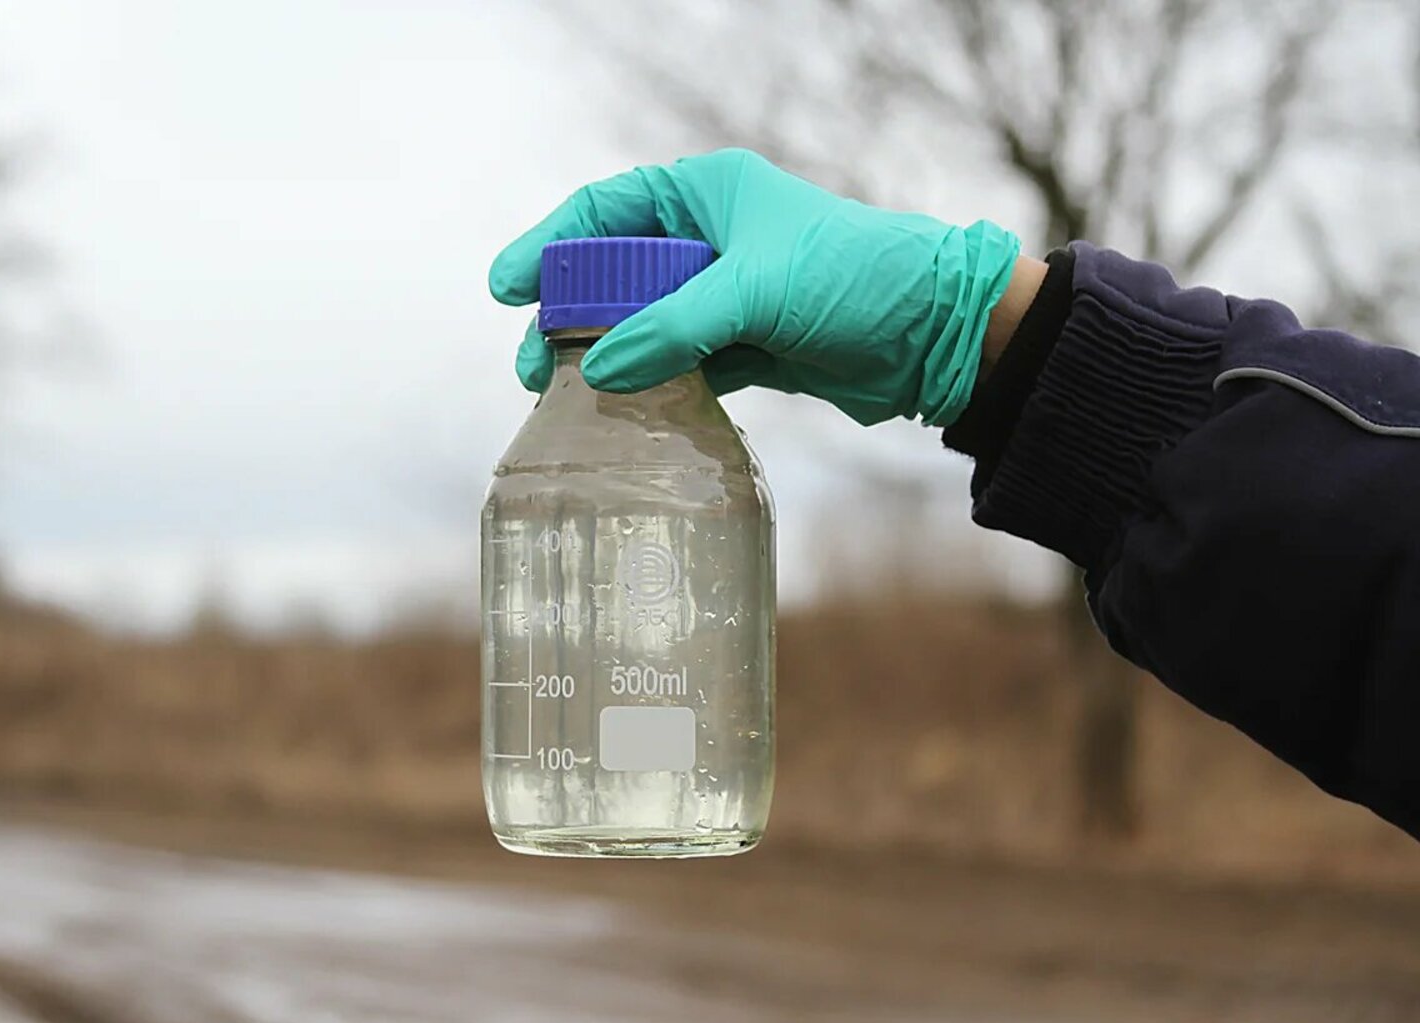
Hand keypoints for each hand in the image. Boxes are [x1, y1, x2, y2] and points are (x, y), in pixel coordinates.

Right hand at [488, 148, 1022, 425]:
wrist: (936, 335)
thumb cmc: (854, 280)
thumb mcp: (756, 292)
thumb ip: (674, 328)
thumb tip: (597, 371)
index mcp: (706, 194)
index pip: (603, 211)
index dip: (549, 246)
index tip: (505, 289)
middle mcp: (709, 239)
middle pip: (612, 274)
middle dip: (567, 315)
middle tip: (533, 362)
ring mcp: (725, 295)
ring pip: (640, 324)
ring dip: (602, 355)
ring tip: (560, 393)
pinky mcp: (745, 345)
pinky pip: (676, 362)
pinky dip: (647, 383)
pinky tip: (618, 408)